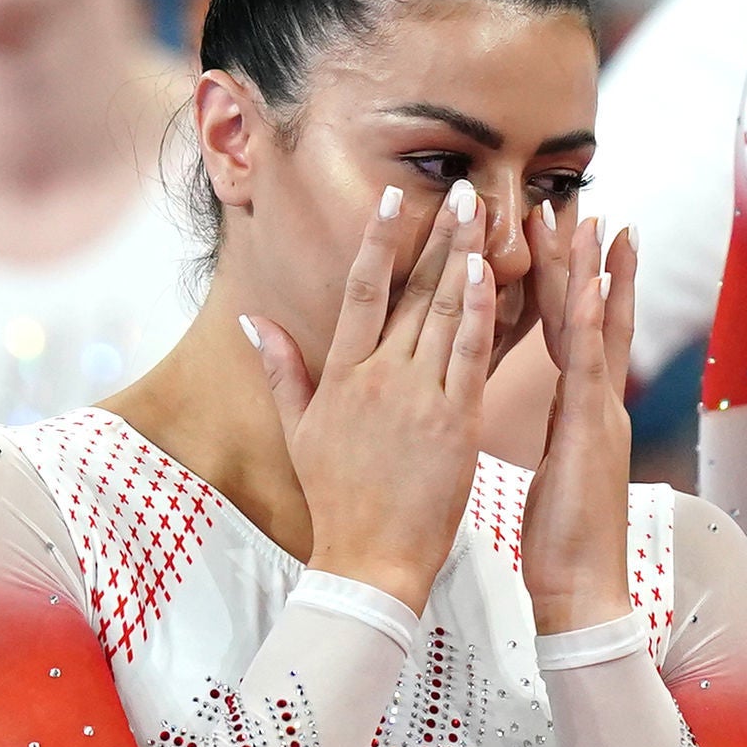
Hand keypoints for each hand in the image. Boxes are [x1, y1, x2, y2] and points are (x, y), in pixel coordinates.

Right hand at [251, 180, 494, 617]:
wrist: (368, 559)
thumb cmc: (337, 498)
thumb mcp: (300, 431)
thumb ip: (283, 370)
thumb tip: (255, 321)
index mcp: (342, 374)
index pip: (359, 291)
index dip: (377, 241)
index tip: (393, 200)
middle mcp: (378, 376)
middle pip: (410, 291)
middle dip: (438, 235)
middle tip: (462, 188)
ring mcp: (416, 397)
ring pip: (444, 313)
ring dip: (465, 257)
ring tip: (483, 212)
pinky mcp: (453, 422)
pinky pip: (469, 355)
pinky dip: (480, 311)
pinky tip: (491, 272)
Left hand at [521, 210, 637, 634]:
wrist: (586, 591)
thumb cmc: (563, 544)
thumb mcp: (557, 474)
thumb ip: (562, 437)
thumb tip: (558, 419)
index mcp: (582, 412)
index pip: (576, 333)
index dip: (576, 285)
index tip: (571, 239)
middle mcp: (598, 403)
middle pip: (593, 316)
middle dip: (588, 261)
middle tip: (584, 206)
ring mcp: (600, 413)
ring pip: (596, 328)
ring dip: (594, 271)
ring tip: (592, 220)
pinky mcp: (593, 431)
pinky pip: (589, 366)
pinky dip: (593, 323)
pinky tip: (591, 285)